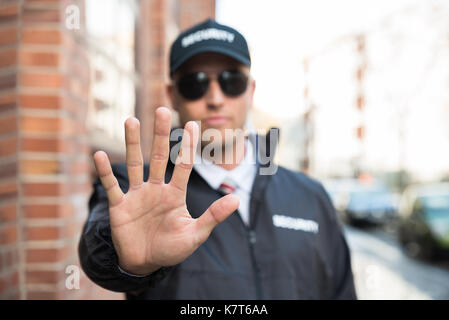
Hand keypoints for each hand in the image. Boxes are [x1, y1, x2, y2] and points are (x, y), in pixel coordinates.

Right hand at [93, 107, 238, 274]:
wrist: (145, 264)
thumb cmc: (171, 248)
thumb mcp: (195, 234)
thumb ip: (213, 216)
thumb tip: (236, 199)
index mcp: (175, 194)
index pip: (184, 165)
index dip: (189, 146)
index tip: (194, 124)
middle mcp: (156, 189)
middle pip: (159, 156)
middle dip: (161, 134)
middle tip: (162, 110)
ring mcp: (137, 195)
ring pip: (134, 164)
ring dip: (132, 143)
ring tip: (131, 120)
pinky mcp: (119, 206)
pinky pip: (111, 186)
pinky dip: (105, 172)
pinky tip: (100, 155)